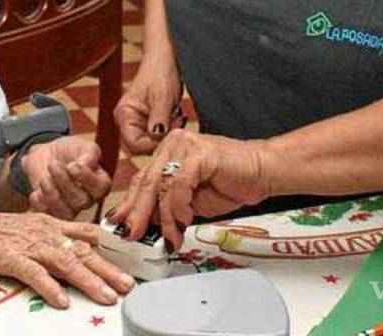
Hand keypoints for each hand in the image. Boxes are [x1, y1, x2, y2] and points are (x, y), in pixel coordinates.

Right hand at [0, 210, 134, 308]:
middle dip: (107, 269)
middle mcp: (41, 231)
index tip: (130, 265)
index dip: (109, 251)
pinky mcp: (5, 257)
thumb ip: (55, 238)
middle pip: (81, 250)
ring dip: (87, 280)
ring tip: (105, 296)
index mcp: (48, 223)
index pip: (86, 235)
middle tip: (127, 286)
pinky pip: (31, 273)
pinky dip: (47, 287)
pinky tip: (61, 301)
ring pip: (63, 261)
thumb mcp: (28, 230)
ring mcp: (24, 243)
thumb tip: (84, 250)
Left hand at [23, 137, 111, 219]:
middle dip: (64, 182)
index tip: (72, 165)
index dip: (86, 178)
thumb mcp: (83, 146)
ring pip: (66, 212)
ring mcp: (71, 209)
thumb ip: (89, 154)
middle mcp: (88, 199)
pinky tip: (38, 190)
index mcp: (100, 183)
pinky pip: (48, 214)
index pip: (101, 188)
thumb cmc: (69, 151)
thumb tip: (85, 166)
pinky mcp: (53, 213)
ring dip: (51, 193)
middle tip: (53, 165)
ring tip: (45, 178)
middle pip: (81, 201)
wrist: (46, 156)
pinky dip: (40, 201)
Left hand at [111, 130, 269, 250]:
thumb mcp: (191, 201)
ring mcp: (184, 145)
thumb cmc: (230, 183)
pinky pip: (179, 184)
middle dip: (138, 213)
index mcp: (167, 153)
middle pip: (146, 182)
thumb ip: (168, 207)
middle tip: (133, 234)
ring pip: (161, 186)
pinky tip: (185, 220)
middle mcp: (172, 144)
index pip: (142, 180)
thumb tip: (146, 224)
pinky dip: (179, 206)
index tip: (120, 224)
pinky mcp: (199, 153)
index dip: (130, 204)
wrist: (262, 172)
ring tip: (170, 238)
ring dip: (165, 218)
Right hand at [113, 59, 185, 154]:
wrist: (165, 59)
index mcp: (124, 114)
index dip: (152, 144)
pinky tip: (176, 116)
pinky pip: (158, 134)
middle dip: (161, 139)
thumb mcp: (162, 97)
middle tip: (177, 123)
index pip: (134, 144)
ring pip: (152, 141)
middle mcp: (128, 121)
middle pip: (142, 146)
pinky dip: (170, 129)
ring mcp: (138, 121)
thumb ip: (159, 120)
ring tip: (177, 116)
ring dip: (167, 133)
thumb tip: (157, 138)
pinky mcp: (149, 121)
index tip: (169, 134)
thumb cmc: (160, 73)